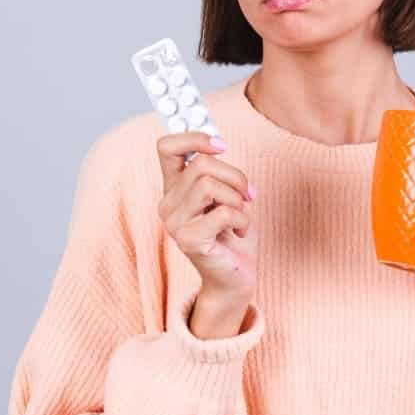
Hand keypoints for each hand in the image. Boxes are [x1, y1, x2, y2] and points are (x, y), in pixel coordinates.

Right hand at [155, 131, 257, 301]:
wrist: (234, 277)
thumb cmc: (231, 234)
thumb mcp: (223, 195)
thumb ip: (215, 171)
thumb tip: (218, 142)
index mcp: (173, 188)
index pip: (166, 147)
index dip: (194, 137)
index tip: (222, 145)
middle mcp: (167, 204)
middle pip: (201, 165)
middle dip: (235, 176)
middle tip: (248, 194)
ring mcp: (174, 224)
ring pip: (210, 185)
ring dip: (237, 198)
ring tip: (240, 215)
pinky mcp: (189, 241)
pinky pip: (224, 212)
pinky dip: (242, 219)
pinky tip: (239, 231)